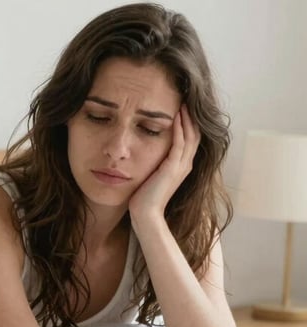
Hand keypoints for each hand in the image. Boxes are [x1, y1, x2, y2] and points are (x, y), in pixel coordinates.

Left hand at [129, 105, 199, 224]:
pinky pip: (179, 143)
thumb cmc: (144, 197)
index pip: (191, 139)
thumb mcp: (152, 174)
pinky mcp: (173, 168)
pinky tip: (175, 116)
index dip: (189, 123)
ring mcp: (181, 166)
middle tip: (187, 99)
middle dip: (192, 116)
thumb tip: (147, 151)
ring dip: (187, 118)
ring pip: (190, 136)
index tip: (183, 107)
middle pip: (195, 134)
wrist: (145, 213)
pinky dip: (179, 128)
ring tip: (183, 102)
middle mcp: (185, 164)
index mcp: (182, 166)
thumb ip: (155, 163)